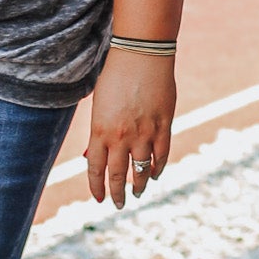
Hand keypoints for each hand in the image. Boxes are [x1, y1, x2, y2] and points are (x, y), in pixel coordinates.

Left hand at [85, 49, 175, 207]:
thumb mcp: (100, 105)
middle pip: (118, 175)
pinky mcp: (163, 126)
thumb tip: (98, 153)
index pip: (95, 169)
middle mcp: (121, 136)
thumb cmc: (115, 76)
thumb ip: (100, 130)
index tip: (99, 198)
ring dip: (138, 185)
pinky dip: (156, 168)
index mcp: (100, 130)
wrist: (141, 55)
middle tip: (119, 203)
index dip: (97, 187)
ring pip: (140, 170)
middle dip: (117, 193)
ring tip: (137, 192)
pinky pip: (160, 156)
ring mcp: (144, 133)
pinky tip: (153, 174)